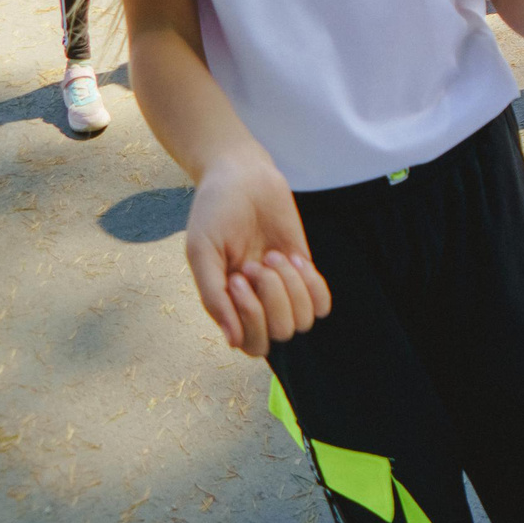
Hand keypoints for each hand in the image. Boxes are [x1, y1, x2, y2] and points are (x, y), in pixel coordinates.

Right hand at [185, 147, 331, 357]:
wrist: (241, 176)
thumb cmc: (214, 213)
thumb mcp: (201, 252)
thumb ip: (213, 297)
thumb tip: (232, 340)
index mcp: (228, 305)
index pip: (252, 345)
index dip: (250, 318)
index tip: (237, 279)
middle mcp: (257, 302)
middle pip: (281, 333)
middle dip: (271, 297)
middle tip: (254, 263)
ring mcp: (283, 287)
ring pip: (303, 319)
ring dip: (290, 287)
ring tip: (272, 257)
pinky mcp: (304, 268)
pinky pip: (322, 301)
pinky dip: (313, 283)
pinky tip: (294, 258)